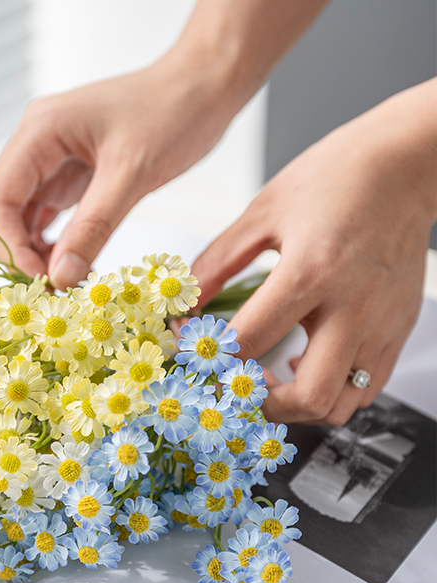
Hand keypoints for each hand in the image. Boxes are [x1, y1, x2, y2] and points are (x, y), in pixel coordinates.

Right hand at [0, 54, 237, 288]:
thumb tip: (61, 277)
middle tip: (51, 287)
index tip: (42, 279)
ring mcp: (50, 162)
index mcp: (40, 131)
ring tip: (66, 282)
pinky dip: (52, 247)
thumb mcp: (133, 174)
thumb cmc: (174, 112)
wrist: (203, 88)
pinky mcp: (69, 178)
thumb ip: (94, 226)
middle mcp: (36, 146)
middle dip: (16, 253)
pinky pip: (45, 220)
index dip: (10, 245)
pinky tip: (74, 266)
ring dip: (33, 254)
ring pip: (18, 220)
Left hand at [193, 79, 436, 424]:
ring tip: (271, 381)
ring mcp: (382, 324)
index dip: (209, 356)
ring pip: (342, 405)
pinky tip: (307, 365)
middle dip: (261, 406)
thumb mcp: (263, 211)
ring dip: (298, 407)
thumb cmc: (339, 177)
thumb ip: (217, 261)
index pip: (249, 341)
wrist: (408, 163)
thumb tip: (184, 301)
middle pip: (308, 397)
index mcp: (311, 271)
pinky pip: (366, 388)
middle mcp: (353, 306)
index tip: (193, 352)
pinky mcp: (399, 330)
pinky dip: (331, 392)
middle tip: (236, 387)